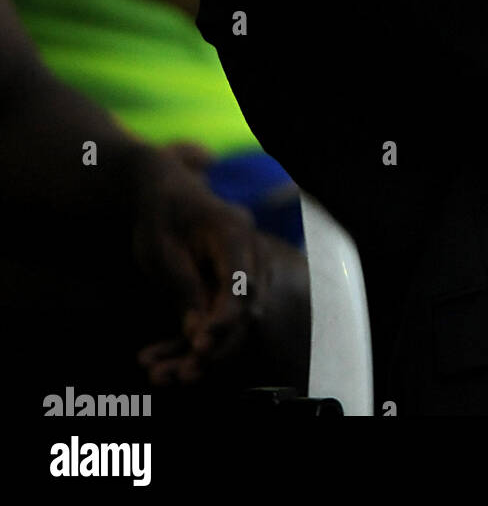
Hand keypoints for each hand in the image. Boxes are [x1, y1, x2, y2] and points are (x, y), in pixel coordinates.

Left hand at [128, 148, 275, 384]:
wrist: (163, 192)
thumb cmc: (159, 214)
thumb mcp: (161, 248)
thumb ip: (183, 287)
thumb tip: (198, 334)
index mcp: (234, 233)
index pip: (241, 281)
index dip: (226, 316)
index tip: (201, 344)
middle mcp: (247, 254)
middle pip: (244, 309)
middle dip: (217, 346)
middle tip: (184, 375)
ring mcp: (240, 271)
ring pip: (232, 322)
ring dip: (202, 353)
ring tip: (161, 377)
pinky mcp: (224, 288)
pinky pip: (215, 319)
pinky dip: (189, 342)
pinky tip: (157, 360)